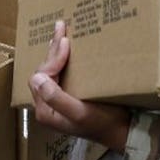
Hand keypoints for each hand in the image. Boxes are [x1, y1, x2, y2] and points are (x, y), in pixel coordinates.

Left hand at [28, 20, 131, 152]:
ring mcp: (57, 101)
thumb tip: (36, 78)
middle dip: (53, 50)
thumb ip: (56, 98)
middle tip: (61, 27)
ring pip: (51, 70)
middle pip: (44, 71)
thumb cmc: (104, 124)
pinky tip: (67, 48)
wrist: (123, 132)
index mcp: (46, 111)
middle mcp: (47, 106)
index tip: (66, 42)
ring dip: (56, 52)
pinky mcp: (68, 97)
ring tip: (61, 32)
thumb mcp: (80, 113)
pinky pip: (61, 74)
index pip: (42, 77)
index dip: (53, 58)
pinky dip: (63, 59)